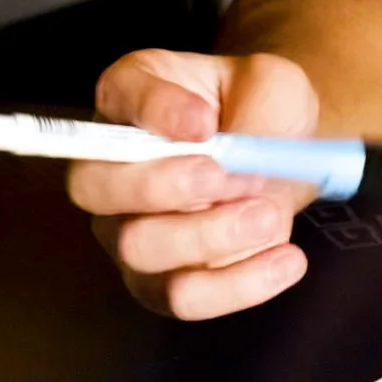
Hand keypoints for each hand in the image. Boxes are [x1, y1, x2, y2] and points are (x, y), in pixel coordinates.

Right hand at [69, 50, 321, 319]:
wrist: (280, 165)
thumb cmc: (260, 112)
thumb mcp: (271, 84)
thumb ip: (254, 105)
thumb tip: (234, 155)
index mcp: (129, 97)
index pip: (119, 94)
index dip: (155, 111)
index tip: (205, 123)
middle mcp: (107, 169)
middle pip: (96, 186)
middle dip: (165, 186)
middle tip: (233, 178)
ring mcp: (123, 232)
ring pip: (137, 249)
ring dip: (208, 237)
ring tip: (269, 217)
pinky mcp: (156, 283)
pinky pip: (181, 297)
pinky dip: (237, 284)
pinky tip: (285, 258)